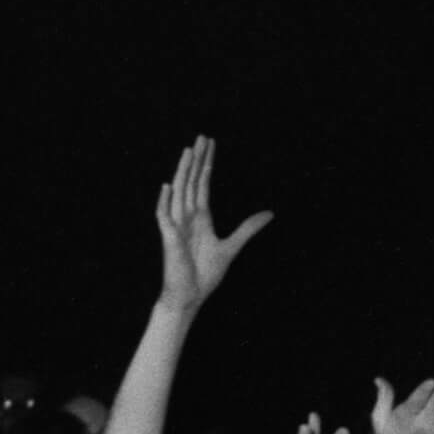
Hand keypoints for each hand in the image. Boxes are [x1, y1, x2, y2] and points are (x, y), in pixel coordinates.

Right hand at [155, 136, 272, 311]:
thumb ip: (248, 228)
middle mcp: (187, 217)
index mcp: (200, 218)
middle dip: (196, 160)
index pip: (202, 184)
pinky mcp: (169, 239)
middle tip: (201, 137)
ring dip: (183, 172)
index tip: (210, 144)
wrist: (190, 297)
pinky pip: (164, 217)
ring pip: (179, 193)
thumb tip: (269, 213)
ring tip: (188, 152)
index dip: (206, 164)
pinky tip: (168, 186)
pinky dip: (165, 202)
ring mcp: (177, 226)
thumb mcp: (232, 247)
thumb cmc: (205, 275)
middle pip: (191, 182)